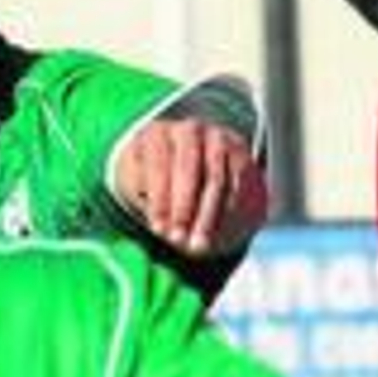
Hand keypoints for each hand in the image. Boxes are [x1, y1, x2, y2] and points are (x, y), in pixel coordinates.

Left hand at [114, 118, 268, 256]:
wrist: (188, 154)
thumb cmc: (154, 175)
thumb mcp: (137, 179)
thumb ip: (140, 192)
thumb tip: (156, 218)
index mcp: (158, 133)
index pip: (159, 164)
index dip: (159, 200)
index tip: (158, 230)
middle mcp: (190, 130)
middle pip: (190, 170)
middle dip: (184, 209)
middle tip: (179, 240)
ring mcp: (218, 139)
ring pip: (217, 181)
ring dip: (208, 218)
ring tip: (199, 246)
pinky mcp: (239, 154)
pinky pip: (237, 186)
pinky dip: (228, 213)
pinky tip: (218, 235)